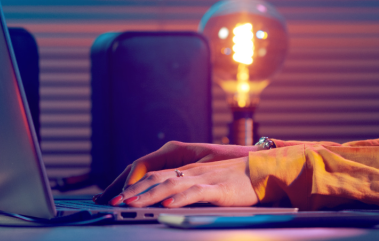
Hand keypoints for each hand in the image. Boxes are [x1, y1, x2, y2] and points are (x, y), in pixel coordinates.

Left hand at [117, 157, 257, 207]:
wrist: (266, 171)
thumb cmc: (239, 180)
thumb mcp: (209, 183)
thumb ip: (189, 189)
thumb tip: (167, 201)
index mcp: (188, 170)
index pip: (154, 175)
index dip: (134, 185)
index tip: (116, 198)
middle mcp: (192, 171)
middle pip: (156, 178)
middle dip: (132, 191)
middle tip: (112, 203)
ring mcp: (204, 179)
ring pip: (170, 185)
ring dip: (148, 195)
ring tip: (131, 204)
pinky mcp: (218, 189)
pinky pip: (195, 193)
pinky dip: (179, 199)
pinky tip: (167, 206)